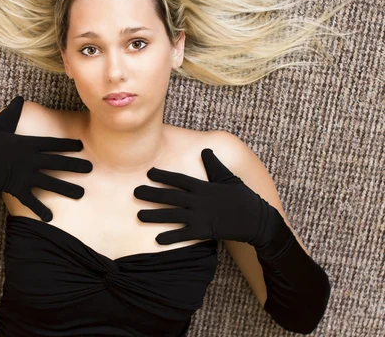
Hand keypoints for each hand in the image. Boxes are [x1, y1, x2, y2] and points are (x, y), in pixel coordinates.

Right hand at [0, 96, 92, 221]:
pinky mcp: (16, 188)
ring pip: (51, 183)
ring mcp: (25, 175)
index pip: (53, 143)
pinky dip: (40, 210)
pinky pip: (31, 201)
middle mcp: (30, 159)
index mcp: (28, 143)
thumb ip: (12, 112)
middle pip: (58, 163)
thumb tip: (19, 98)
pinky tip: (51, 218)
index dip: (68, 144)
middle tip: (91, 168)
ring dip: (67, 189)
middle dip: (76, 165)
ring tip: (81, 194)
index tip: (81, 146)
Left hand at [135, 148, 278, 245]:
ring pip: (172, 215)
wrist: (256, 219)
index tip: (148, 173)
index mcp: (203, 187)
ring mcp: (200, 216)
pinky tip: (156, 240)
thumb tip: (205, 150)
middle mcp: (198, 201)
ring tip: (139, 215)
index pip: (179, 180)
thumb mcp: (227, 177)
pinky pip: (183, 235)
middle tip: (135, 192)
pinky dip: (170, 237)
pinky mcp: (204, 231)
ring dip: (155, 215)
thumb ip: (213, 165)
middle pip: (170, 196)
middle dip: (152, 194)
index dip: (163, 176)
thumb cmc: (242, 196)